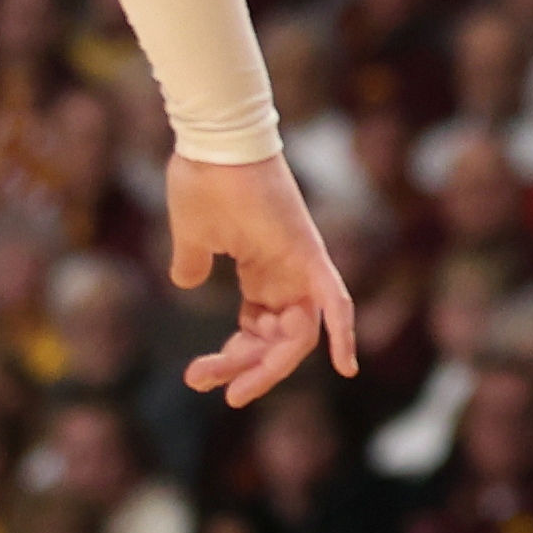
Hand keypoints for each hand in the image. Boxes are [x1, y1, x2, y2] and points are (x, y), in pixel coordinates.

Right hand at [168, 149, 360, 404]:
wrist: (213, 143)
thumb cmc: (202, 180)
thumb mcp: (192, 236)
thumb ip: (192, 262)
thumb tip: (186, 281)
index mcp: (263, 270)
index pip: (259, 330)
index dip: (233, 359)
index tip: (198, 377)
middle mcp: (288, 273)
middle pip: (278, 339)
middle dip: (245, 369)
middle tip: (211, 388)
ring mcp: (302, 264)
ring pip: (298, 334)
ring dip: (267, 366)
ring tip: (233, 389)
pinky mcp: (309, 254)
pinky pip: (335, 299)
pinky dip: (343, 331)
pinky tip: (346, 366)